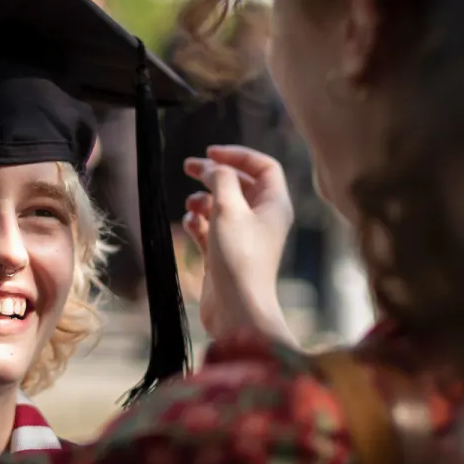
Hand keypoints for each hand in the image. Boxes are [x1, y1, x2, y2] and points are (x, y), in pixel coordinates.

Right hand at [182, 144, 296, 345]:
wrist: (238, 309)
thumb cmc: (239, 258)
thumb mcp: (228, 208)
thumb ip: (220, 179)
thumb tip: (212, 168)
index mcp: (274, 205)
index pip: (263, 166)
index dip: (238, 155)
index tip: (211, 153)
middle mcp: (263, 219)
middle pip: (240, 184)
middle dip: (214, 174)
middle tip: (188, 167)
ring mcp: (244, 238)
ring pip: (222, 206)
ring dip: (203, 200)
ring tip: (192, 206)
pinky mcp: (226, 255)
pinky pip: (211, 229)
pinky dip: (199, 224)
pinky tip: (190, 225)